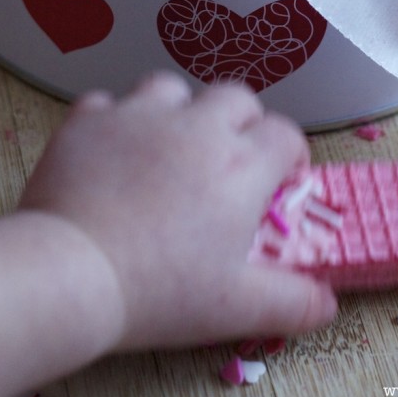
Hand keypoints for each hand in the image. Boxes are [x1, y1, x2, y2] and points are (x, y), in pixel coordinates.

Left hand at [18, 72, 337, 350]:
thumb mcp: (236, 308)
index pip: (286, 134)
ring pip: (172, 88)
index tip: (281, 182)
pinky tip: (109, 154)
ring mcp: (140, 115)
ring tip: (166, 148)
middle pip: (236, 97)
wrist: (70, 273)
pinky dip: (115, 123)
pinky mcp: (90, 119)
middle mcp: (197, 126)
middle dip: (241, 122)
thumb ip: (291, 301)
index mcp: (241, 164)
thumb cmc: (159, 291)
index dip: (290, 155)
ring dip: (178, 111)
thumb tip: (328, 302)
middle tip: (227, 160)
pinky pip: (110, 103)